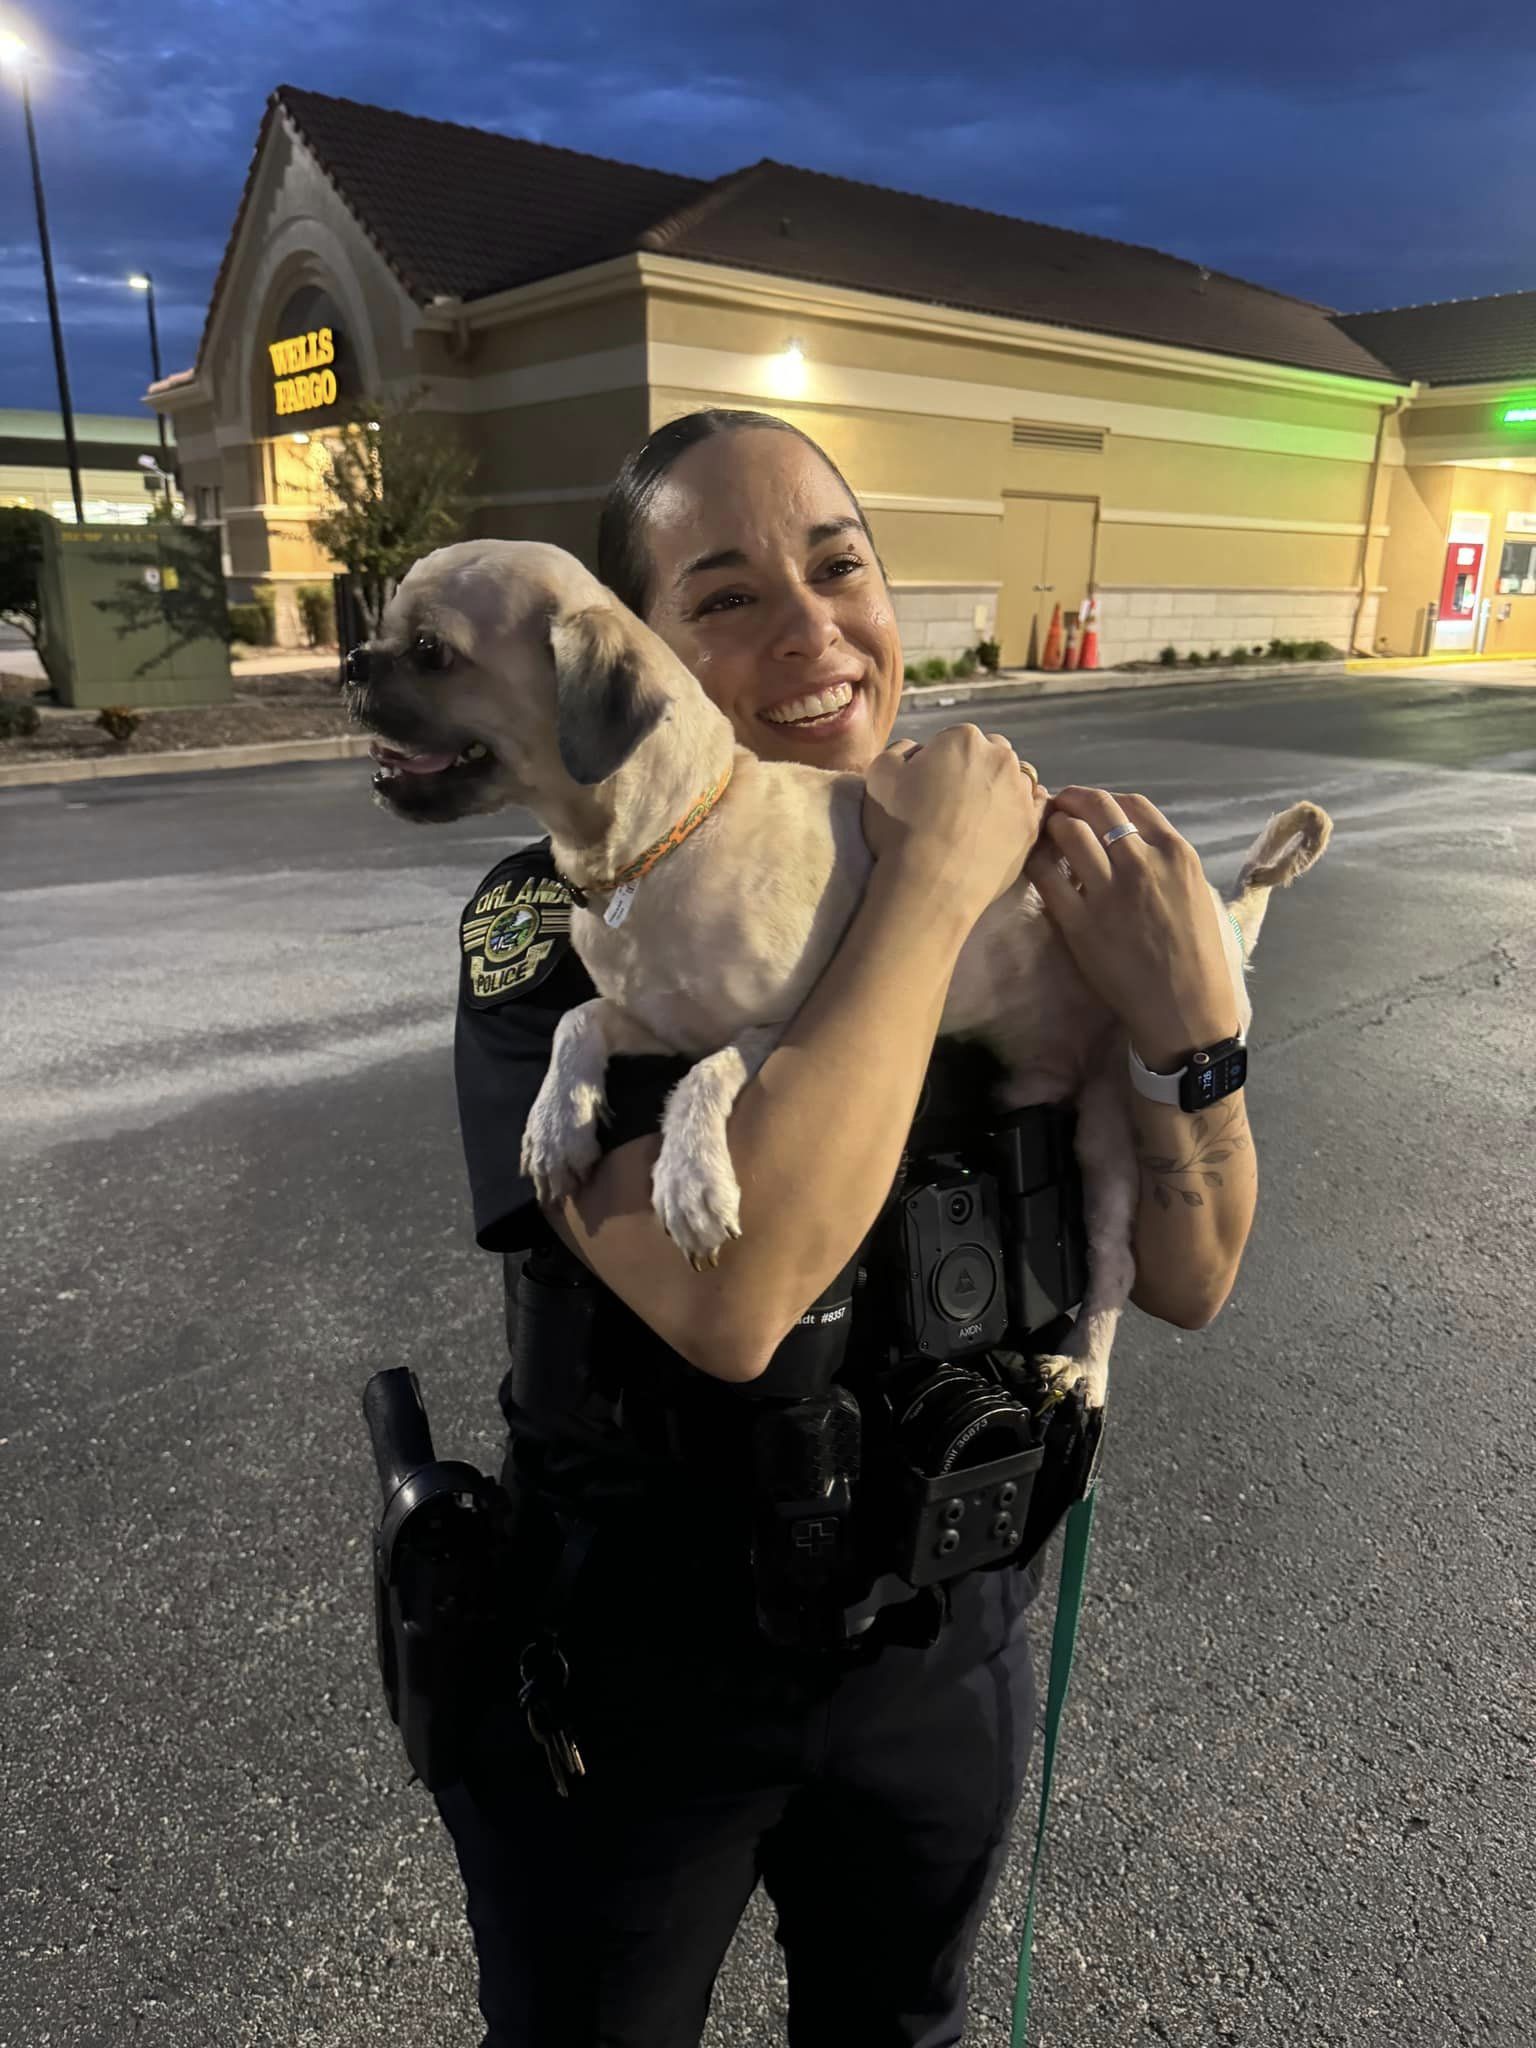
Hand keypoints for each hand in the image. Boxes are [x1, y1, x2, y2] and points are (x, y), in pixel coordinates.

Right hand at [863, 727, 1049, 919]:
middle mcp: (1000, 758)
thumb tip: (917, 752)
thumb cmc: (900, 825)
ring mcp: (1021, 792)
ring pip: (1016, 779)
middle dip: (976, 770)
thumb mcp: (879, 775)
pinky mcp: (1032, 825)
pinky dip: (1023, 809)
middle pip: (991, 754)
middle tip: (954, 802)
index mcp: (963, 738)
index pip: (954, 739)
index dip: (940, 762)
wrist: (930, 883)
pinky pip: (1036, 807)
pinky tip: (1005, 824)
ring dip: (1000, 789)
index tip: (928, 786)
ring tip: (977, 819)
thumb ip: (900, 751)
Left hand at [1023, 786, 1238, 1067]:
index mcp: (1176, 854)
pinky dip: (1037, 860)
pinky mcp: (1079, 921)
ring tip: (1044, 834)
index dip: (1103, 799)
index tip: (1088, 806)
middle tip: (1057, 808)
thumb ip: (1164, 862)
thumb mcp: (1195, 893)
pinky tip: (1036, 863)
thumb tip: (1130, 844)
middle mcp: (1141, 862)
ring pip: (1068, 831)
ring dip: (1052, 825)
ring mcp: (1108, 890)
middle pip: (1096, 806)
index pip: (1132, 804)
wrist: (1184, 1008)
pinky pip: (1046, 875)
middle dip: (1071, 800)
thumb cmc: (1196, 956)